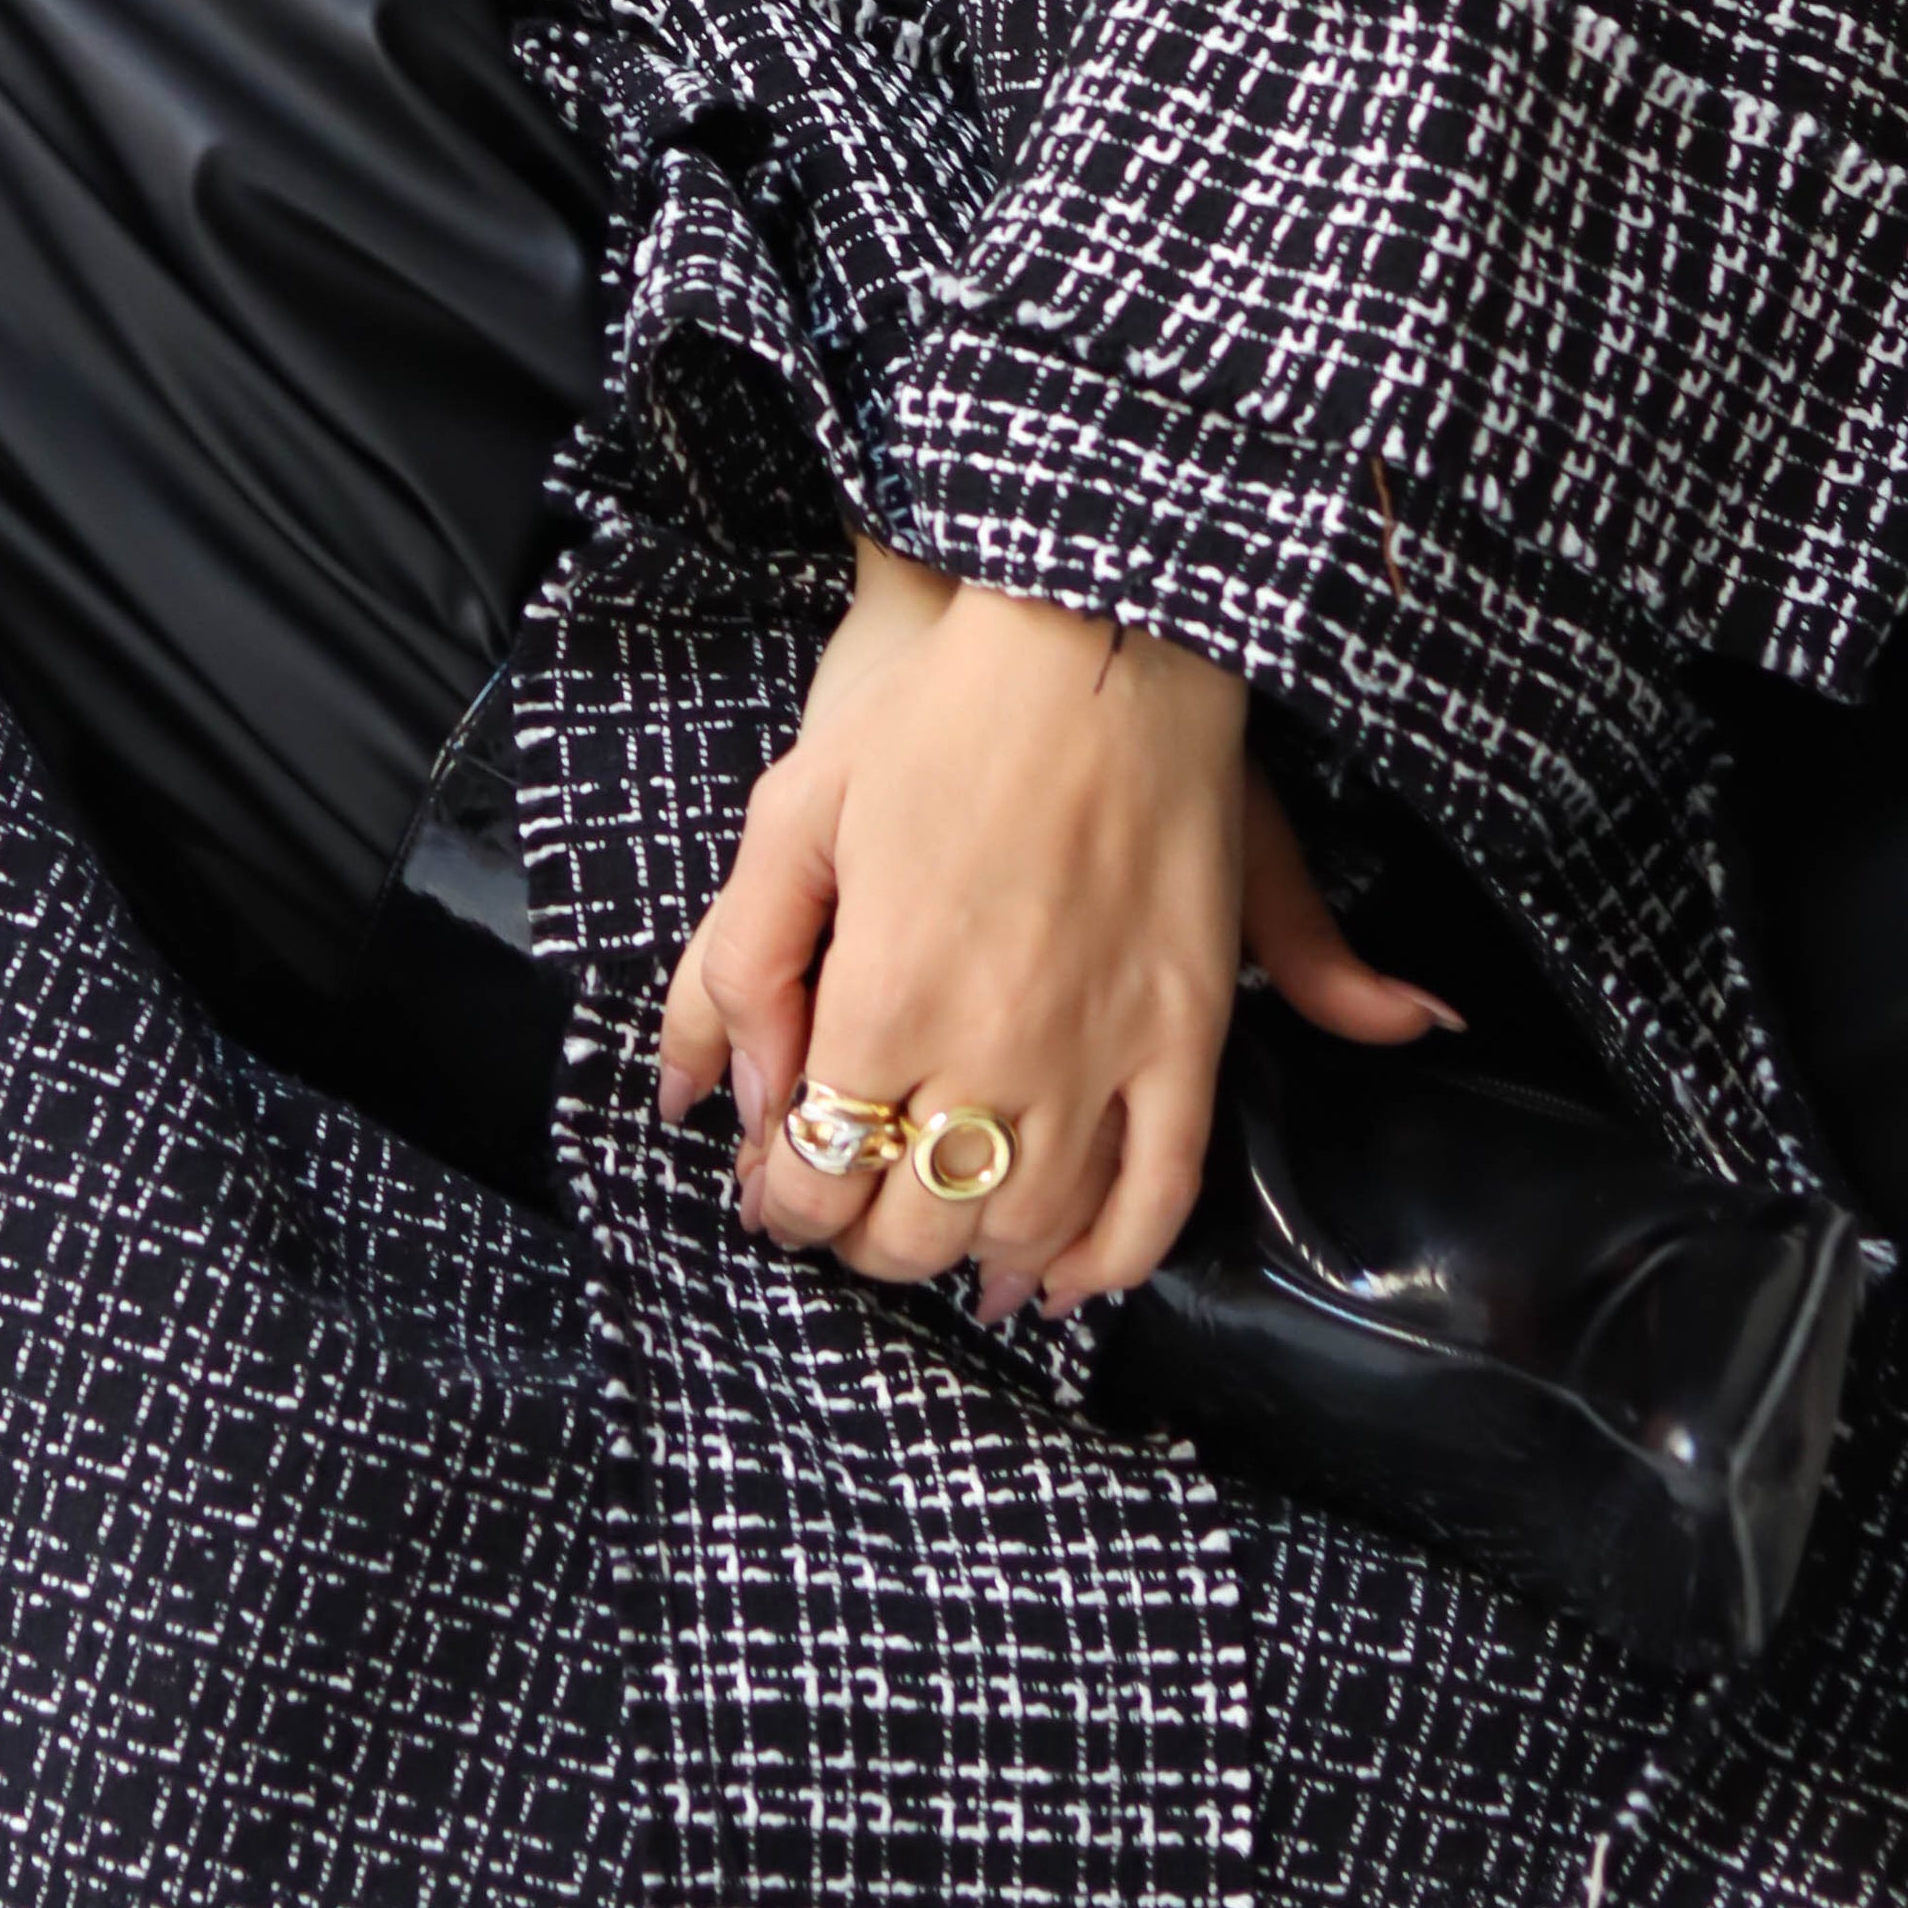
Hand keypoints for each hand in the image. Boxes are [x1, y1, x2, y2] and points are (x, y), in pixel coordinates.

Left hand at [655, 541, 1461, 1318]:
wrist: (1098, 635)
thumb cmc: (932, 715)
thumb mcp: (791, 816)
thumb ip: (737, 968)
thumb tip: (721, 1102)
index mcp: (882, 1001)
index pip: (814, 1183)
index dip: (783, 1203)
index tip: (779, 1184)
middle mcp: (988, 1052)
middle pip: (913, 1231)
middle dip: (862, 1236)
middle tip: (852, 1194)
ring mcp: (1099, 1053)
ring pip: (1026, 1232)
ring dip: (972, 1253)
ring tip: (942, 1222)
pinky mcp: (1186, 1033)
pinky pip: (1157, 1197)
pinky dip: (1108, 1260)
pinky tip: (1062, 1272)